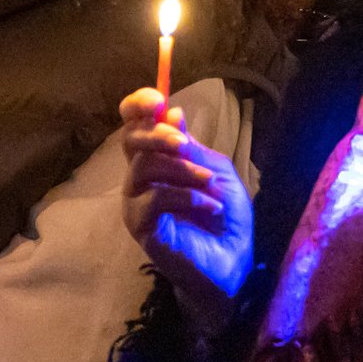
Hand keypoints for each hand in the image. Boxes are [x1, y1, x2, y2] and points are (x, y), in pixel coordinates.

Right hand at [118, 90, 251, 337]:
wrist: (232, 262)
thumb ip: (191, 146)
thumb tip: (171, 110)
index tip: (156, 99)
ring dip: (182, 170)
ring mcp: (135, 202)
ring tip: (210, 185)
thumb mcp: (215, 172)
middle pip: (129, 140)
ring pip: (144, 167)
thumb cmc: (225, 218)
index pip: (132, 124)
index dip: (138, 105)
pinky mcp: (139, 226)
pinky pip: (153, 198)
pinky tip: (209, 207)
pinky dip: (185, 196)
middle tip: (185, 145)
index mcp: (157, 159)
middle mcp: (140, 177)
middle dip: (158, 135)